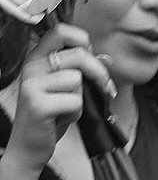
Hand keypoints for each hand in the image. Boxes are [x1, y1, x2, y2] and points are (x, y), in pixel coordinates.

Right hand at [3, 24, 113, 179]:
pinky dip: (76, 114)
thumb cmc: (51, 116)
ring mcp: (32, 85)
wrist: (29, 148)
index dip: (82, 40)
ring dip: (82, 99)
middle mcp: (32, 67)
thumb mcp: (68, 90)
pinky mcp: (37, 104)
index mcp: (37, 58)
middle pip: (79, 55)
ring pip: (78, 80)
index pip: (61, 31)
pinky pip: (75, 101)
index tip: (92, 57)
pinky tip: (61, 119)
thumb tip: (107, 59)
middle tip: (105, 88)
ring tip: (66, 108)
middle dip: (99, 73)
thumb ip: (84, 72)